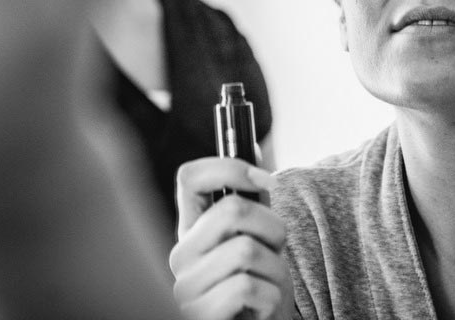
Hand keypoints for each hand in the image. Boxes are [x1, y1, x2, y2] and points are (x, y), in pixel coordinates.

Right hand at [170, 158, 292, 319]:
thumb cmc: (258, 289)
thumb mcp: (257, 240)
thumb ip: (252, 204)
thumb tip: (254, 151)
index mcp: (190, 231)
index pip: (190, 177)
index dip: (230, 166)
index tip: (265, 180)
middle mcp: (179, 256)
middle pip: (232, 210)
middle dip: (272, 227)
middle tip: (276, 249)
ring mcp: (185, 289)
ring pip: (246, 250)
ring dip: (276, 268)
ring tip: (269, 284)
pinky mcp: (201, 317)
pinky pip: (247, 288)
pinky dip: (270, 297)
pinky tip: (262, 308)